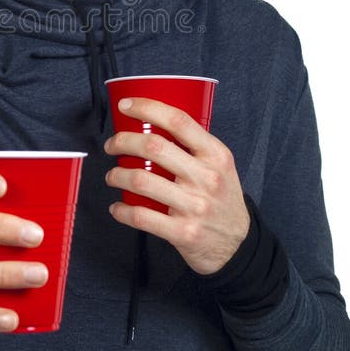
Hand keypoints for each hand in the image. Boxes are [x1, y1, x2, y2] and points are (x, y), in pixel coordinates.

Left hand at [104, 98, 249, 274]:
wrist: (237, 244)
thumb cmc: (221, 197)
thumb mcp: (220, 165)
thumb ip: (194, 146)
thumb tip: (151, 122)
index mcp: (216, 155)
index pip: (178, 121)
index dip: (147, 108)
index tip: (125, 106)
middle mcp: (207, 178)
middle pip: (153, 147)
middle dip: (122, 141)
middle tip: (112, 145)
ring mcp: (195, 206)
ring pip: (142, 181)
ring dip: (117, 175)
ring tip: (112, 176)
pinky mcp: (183, 233)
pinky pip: (141, 217)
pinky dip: (122, 210)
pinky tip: (117, 206)